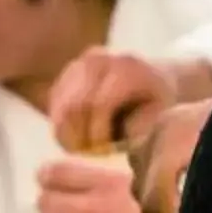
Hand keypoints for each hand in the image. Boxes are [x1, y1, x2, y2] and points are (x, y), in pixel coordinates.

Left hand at [36, 157, 179, 212]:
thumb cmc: (189, 212)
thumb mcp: (165, 176)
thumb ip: (145, 164)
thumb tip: (140, 153)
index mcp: (110, 183)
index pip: (61, 172)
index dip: (49, 176)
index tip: (47, 179)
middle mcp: (94, 210)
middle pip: (47, 204)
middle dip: (50, 206)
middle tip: (59, 210)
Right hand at [48, 47, 185, 154]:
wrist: (151, 76)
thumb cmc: (156, 102)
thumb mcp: (156, 116)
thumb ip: (136, 129)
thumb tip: (108, 141)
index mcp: (126, 68)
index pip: (100, 104)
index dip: (97, 134)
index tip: (104, 153)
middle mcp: (99, 58)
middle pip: (74, 105)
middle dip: (78, 136)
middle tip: (88, 154)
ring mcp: (79, 63)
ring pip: (60, 106)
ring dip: (66, 134)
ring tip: (82, 149)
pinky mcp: (67, 73)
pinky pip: (54, 105)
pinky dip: (61, 126)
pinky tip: (77, 138)